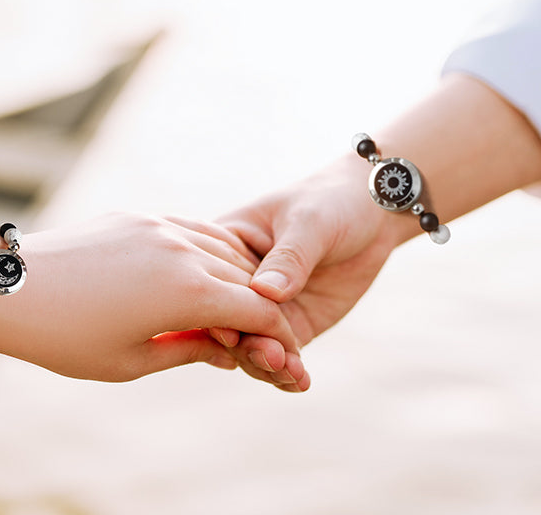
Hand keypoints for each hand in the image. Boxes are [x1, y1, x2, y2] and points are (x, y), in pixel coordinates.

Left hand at [0, 212, 307, 386]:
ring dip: (239, 275)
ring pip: (222, 247)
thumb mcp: (132, 361)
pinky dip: (210, 250)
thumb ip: (190, 349)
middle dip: (261, 307)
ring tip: (238, 304)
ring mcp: (160, 226)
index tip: (286, 352)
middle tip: (265, 333)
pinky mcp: (139, 216)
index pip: (256, 310)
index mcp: (186, 292)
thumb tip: (227, 351)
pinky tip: (208, 268)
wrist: (13, 288)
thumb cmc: (67, 338)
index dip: (277, 334)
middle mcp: (182, 250)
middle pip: (245, 278)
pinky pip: (191, 228)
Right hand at [213, 154, 399, 374]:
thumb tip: (265, 291)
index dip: (217, 308)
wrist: (372, 213)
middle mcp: (239, 280)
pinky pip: (282, 353)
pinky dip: (287, 371)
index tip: (229, 331)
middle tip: (270, 357)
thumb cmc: (330, 202)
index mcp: (227, 245)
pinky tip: (299, 382)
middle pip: (227, 319)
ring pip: (251, 344)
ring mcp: (265, 306)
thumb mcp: (308, 221)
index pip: (212, 280)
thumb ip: (289, 257)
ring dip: (266, 363)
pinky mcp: (293, 324)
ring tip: (290, 373)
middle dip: (244, 344)